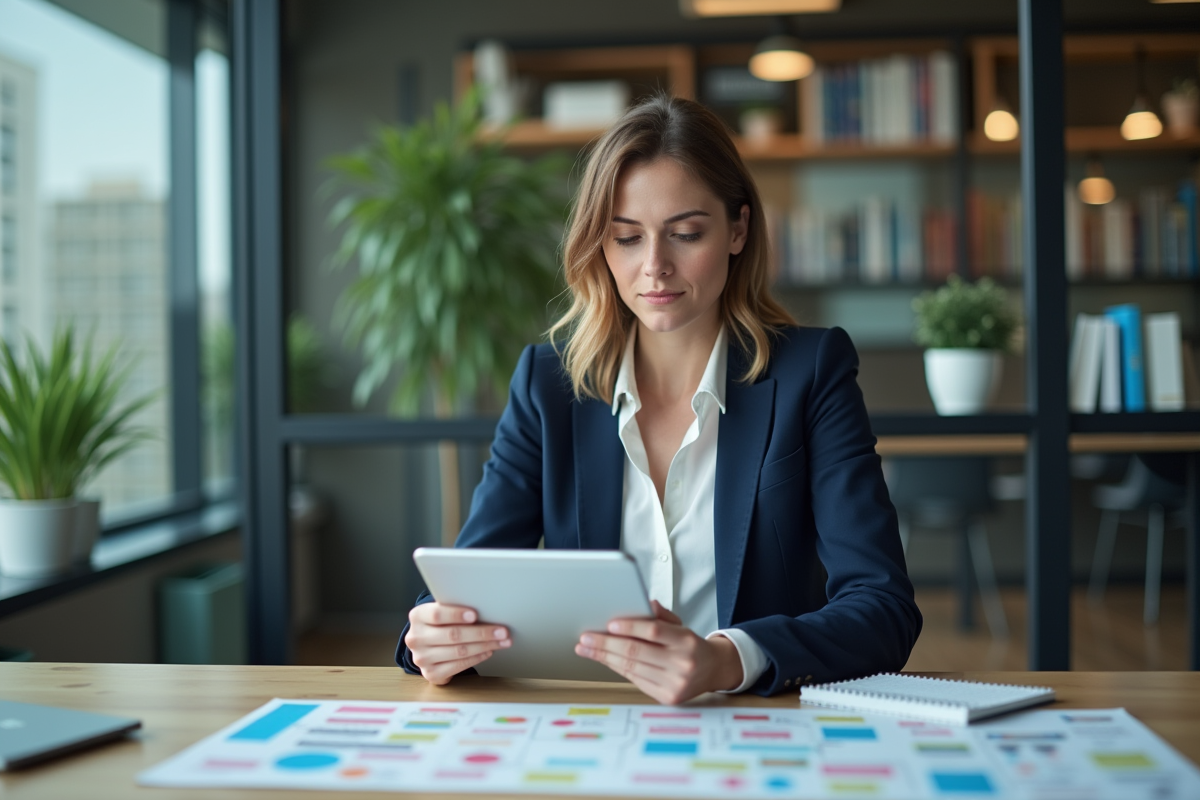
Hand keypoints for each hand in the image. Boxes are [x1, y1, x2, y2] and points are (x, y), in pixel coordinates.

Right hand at [404, 602, 510, 684]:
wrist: (427, 647)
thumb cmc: (440, 625)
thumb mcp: (442, 613)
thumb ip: (455, 609)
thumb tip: (487, 607)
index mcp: (418, 616)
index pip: (437, 614)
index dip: (456, 614)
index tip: (475, 614)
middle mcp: (416, 638)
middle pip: (452, 634)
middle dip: (481, 632)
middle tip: (502, 631)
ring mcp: (421, 658)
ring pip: (459, 651)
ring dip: (484, 646)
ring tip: (501, 641)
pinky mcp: (431, 674)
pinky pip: (458, 666)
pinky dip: (477, 658)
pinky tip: (488, 651)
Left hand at [574, 601, 743, 703]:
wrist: (713, 670)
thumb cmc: (690, 645)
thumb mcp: (681, 625)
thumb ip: (661, 616)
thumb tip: (643, 604)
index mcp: (686, 641)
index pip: (654, 632)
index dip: (630, 627)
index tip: (609, 624)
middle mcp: (682, 664)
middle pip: (636, 652)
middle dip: (606, 644)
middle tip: (586, 638)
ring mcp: (675, 684)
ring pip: (631, 668)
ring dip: (604, 657)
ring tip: (587, 649)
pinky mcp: (667, 698)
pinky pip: (635, 680)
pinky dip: (616, 668)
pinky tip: (604, 659)